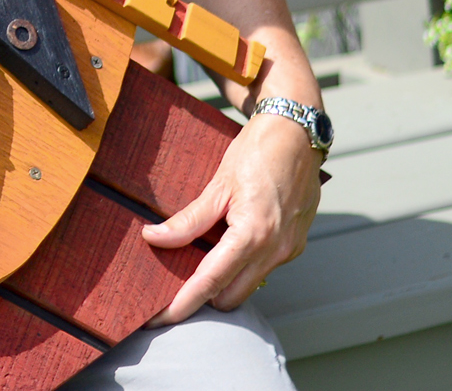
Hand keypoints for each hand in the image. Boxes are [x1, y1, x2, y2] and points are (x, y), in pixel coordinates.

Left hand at [142, 107, 320, 323]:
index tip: (160, 318)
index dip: (184, 303)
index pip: (211, 281)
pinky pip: (263, 268)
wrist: (297, 133)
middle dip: (203, 298)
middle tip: (171, 288)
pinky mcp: (295, 244)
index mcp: (254, 234)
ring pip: (249, 285)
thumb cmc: (257, 152)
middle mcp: (276, 249)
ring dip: (224, 283)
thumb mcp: (217, 185)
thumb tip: (155, 238)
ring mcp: (290, 250)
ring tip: (195, 265)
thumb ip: (188, 220)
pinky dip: (242, 266)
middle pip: (231, 296)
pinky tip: (224, 248)